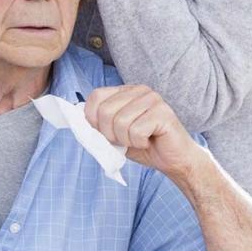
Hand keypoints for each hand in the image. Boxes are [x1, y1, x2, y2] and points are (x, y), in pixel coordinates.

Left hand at [83, 85, 204, 179]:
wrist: (173, 160)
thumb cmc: (145, 147)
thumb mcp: (115, 135)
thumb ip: (98, 126)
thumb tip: (78, 121)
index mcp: (126, 91)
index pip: (95, 97)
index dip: (93, 120)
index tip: (107, 133)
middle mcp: (139, 90)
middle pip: (105, 111)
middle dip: (111, 135)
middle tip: (127, 140)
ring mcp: (152, 99)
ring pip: (120, 123)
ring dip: (127, 140)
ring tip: (140, 140)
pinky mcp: (163, 112)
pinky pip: (136, 131)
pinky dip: (139, 143)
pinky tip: (150, 141)